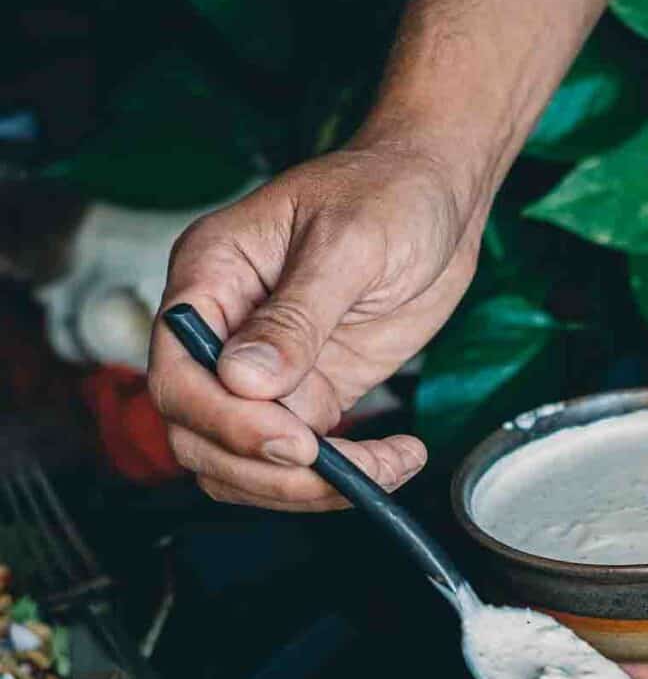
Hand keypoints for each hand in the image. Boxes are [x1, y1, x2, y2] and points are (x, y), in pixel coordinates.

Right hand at [148, 133, 485, 510]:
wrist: (438, 195)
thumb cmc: (389, 191)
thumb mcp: (348, 243)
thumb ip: (296, 316)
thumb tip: (245, 380)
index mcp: (211, 278)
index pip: (178, 375)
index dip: (225, 422)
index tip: (293, 441)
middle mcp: (225, 331)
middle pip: (199, 434)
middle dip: (264, 469)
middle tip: (336, 473)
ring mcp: (266, 370)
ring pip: (245, 461)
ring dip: (306, 488)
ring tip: (382, 471)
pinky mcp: (311, 394)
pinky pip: (302, 461)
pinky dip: (345, 478)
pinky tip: (396, 461)